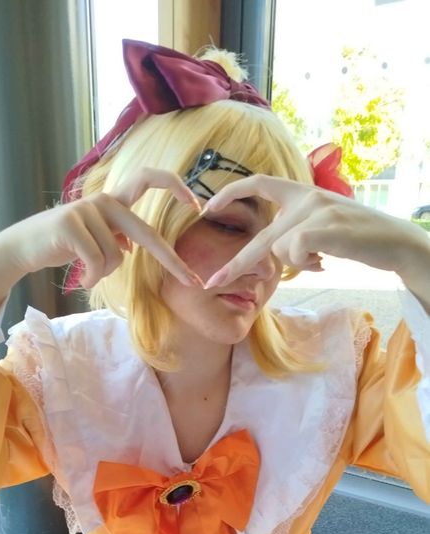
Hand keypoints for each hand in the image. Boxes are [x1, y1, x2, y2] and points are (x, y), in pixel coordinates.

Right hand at [0, 168, 202, 288]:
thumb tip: (132, 248)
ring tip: (86, 275)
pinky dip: (91, 278)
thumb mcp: (94, 240)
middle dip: (171, 260)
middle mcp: (103, 201)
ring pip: (116, 257)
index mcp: (112, 202)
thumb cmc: (62, 245)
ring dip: (102, 275)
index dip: (173, 186)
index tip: (197, 204)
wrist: (23, 247)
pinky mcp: (70, 225)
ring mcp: (86, 210)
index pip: (147, 180)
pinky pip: (97, 262)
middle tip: (193, 281)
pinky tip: (80, 280)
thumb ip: (115, 238)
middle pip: (145, 232)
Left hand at [202, 176, 429, 306]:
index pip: (259, 183)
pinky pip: (294, 252)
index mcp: (302, 192)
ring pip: (281, 251)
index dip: (231, 193)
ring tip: (322, 259)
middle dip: (235, 265)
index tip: (208, 208)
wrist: (393, 241)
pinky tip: (325, 261)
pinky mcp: (322, 226)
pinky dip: (306, 263)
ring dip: (298, 264)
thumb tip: (274, 256)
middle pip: (261, 238)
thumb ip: (296, 233)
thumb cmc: (357, 237)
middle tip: (211, 284)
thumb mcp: (323, 227)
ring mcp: (314, 210)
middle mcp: (305, 197)